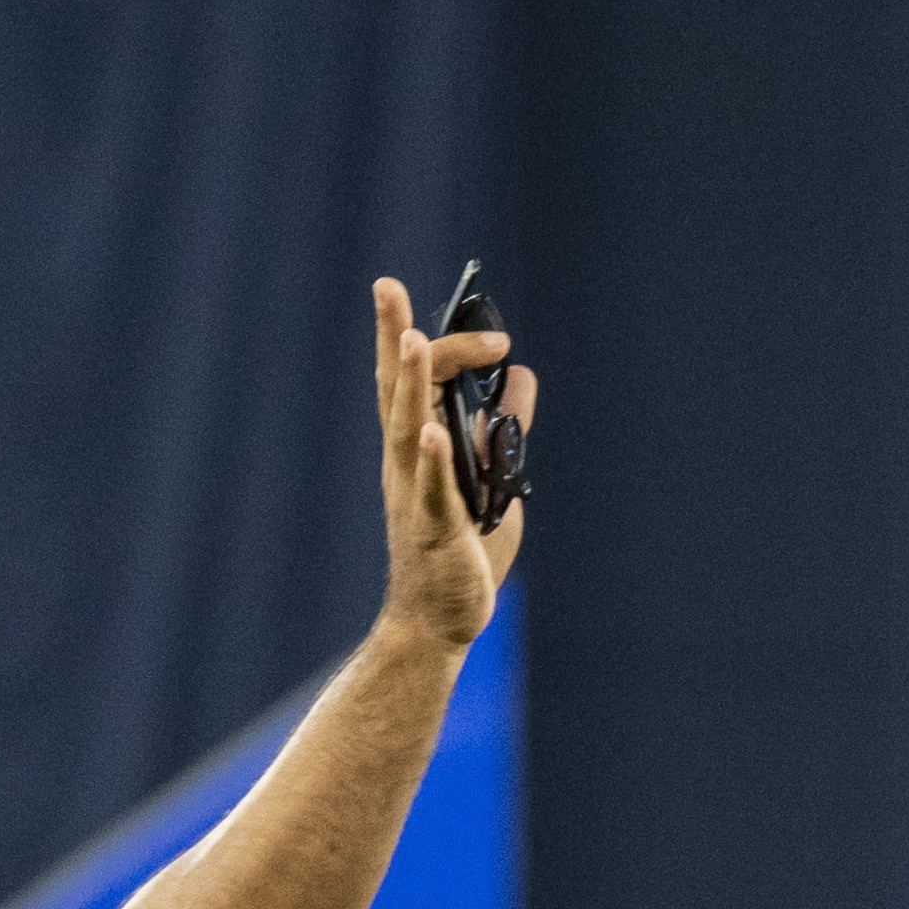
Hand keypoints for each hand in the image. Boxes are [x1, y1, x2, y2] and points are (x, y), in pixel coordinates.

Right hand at [373, 277, 534, 653]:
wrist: (438, 621)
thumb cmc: (461, 551)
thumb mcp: (494, 478)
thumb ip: (505, 429)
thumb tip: (522, 376)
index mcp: (418, 445)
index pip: (420, 378)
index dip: (453, 347)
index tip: (498, 342)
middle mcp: (407, 462)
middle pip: (396, 389)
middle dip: (391, 335)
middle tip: (386, 287)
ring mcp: (416, 495)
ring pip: (407, 430)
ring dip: (411, 385)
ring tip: (409, 342)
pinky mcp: (435, 531)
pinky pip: (432, 492)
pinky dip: (433, 462)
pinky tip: (434, 433)